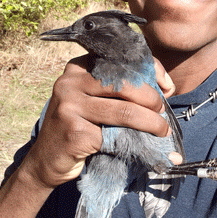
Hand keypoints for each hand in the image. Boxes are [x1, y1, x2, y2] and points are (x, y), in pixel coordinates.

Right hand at [21, 54, 176, 188]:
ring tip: (162, 129)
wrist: (48, 158)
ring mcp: (69, 105)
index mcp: (80, 66)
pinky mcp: (73, 131)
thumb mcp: (97, 98)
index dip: (151, 70)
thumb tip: (166, 88)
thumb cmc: (82, 124)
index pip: (122, 59)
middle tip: (162, 110)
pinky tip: (142, 144)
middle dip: (152, 98)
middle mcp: (71, 81)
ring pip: (124, 110)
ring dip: (151, 122)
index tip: (167, 88)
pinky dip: (134, 140)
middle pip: (124, 84)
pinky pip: (114, 134)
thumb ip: (123, 88)